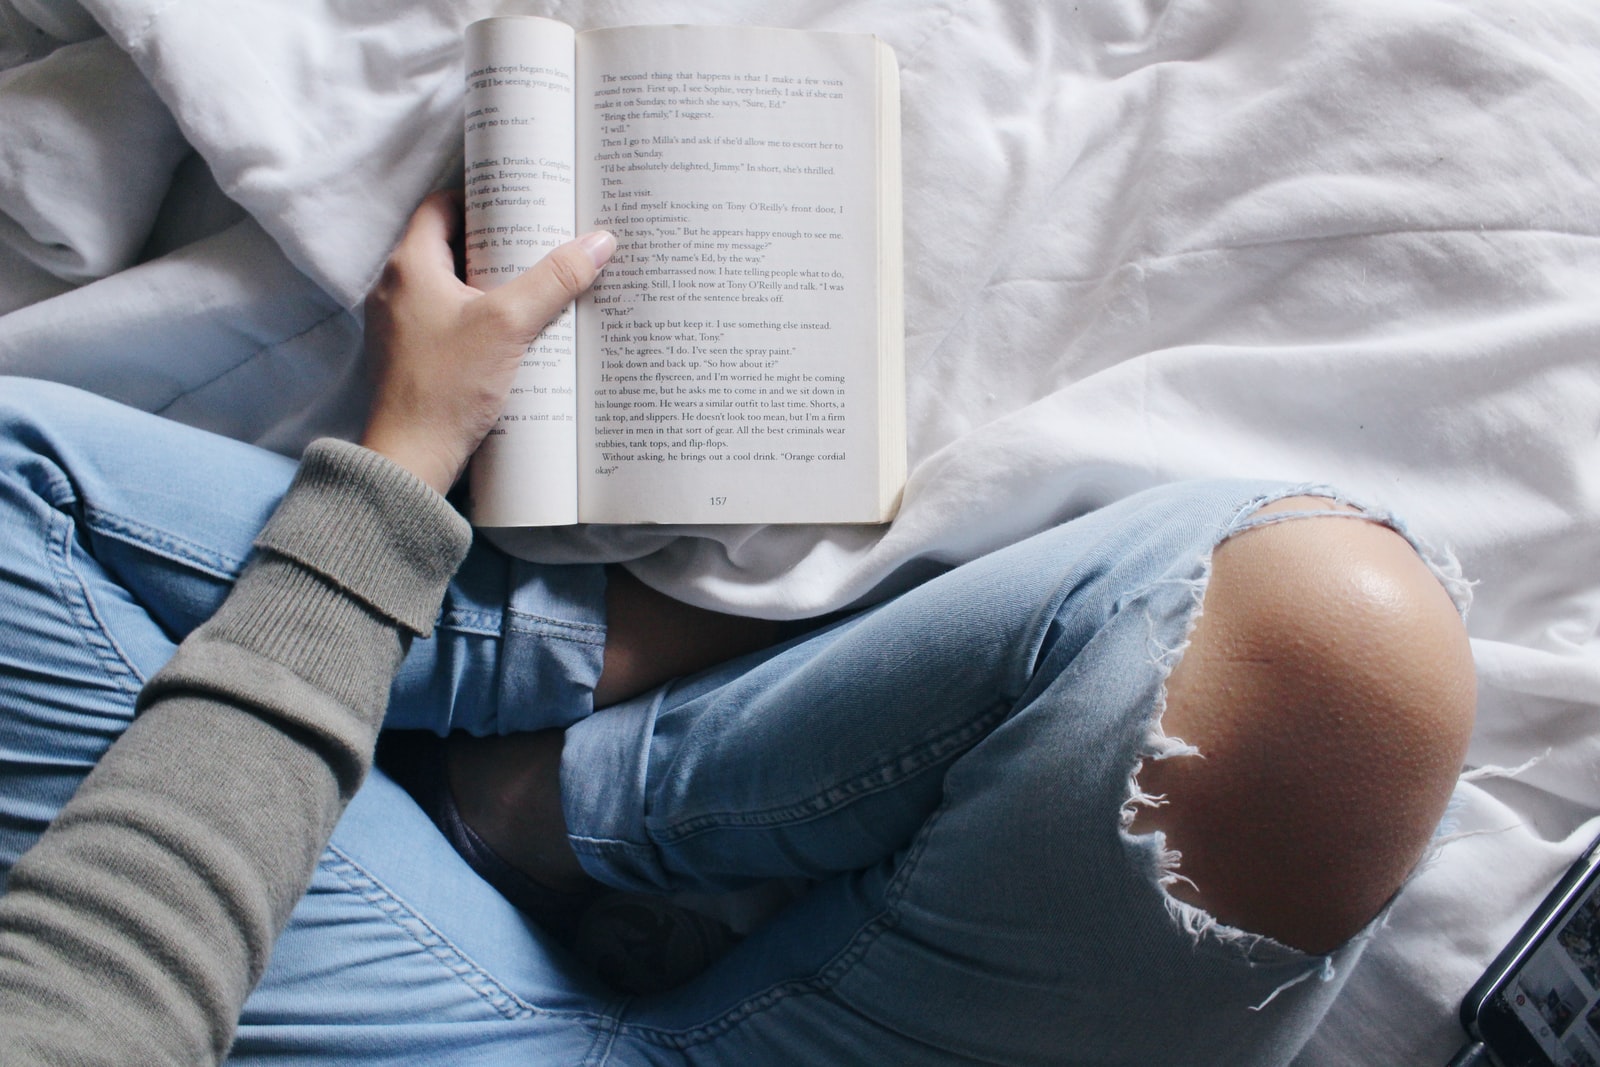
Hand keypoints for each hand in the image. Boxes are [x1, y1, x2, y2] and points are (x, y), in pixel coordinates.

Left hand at [360, 191, 615, 494]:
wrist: (412, 458)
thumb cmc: (447, 387)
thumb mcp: (509, 324)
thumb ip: (554, 279)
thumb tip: (599, 241)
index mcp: (409, 265)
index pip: (442, 206)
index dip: (481, 198)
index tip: (520, 201)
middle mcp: (397, 288)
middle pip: (450, 244)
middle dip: (497, 241)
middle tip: (542, 239)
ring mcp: (402, 324)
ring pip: (451, 285)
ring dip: (491, 282)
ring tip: (538, 282)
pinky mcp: (413, 355)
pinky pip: (450, 319)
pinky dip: (480, 316)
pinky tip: (517, 330)